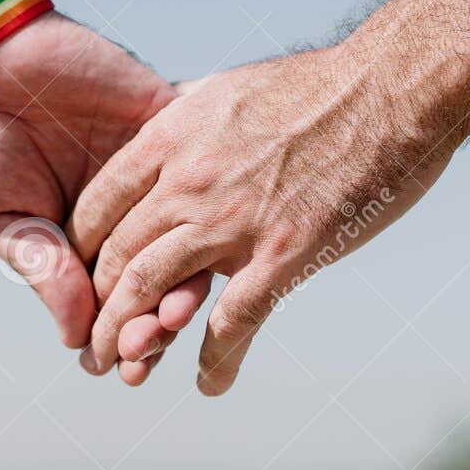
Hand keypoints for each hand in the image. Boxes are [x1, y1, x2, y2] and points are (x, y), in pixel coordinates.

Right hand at [0, 11, 210, 362]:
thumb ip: (41, 266)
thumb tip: (77, 336)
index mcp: (79, 241)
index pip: (112, 301)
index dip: (122, 337)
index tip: (124, 366)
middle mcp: (123, 211)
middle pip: (159, 277)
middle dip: (160, 318)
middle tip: (155, 340)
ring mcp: (150, 170)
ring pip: (188, 231)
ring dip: (189, 275)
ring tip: (180, 306)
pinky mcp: (166, 121)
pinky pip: (201, 159)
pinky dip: (209, 194)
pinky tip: (207, 234)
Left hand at [68, 40, 454, 394]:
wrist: (390, 87)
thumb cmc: (319, 85)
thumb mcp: (229, 87)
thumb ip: (190, 115)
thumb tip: (169, 121)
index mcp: (172, 136)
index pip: (98, 204)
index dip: (80, 248)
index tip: (78, 275)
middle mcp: (189, 180)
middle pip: (116, 255)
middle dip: (95, 307)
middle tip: (87, 343)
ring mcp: (233, 219)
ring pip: (153, 291)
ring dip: (130, 339)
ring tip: (124, 368)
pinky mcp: (284, 252)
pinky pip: (233, 321)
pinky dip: (215, 360)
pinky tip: (208, 384)